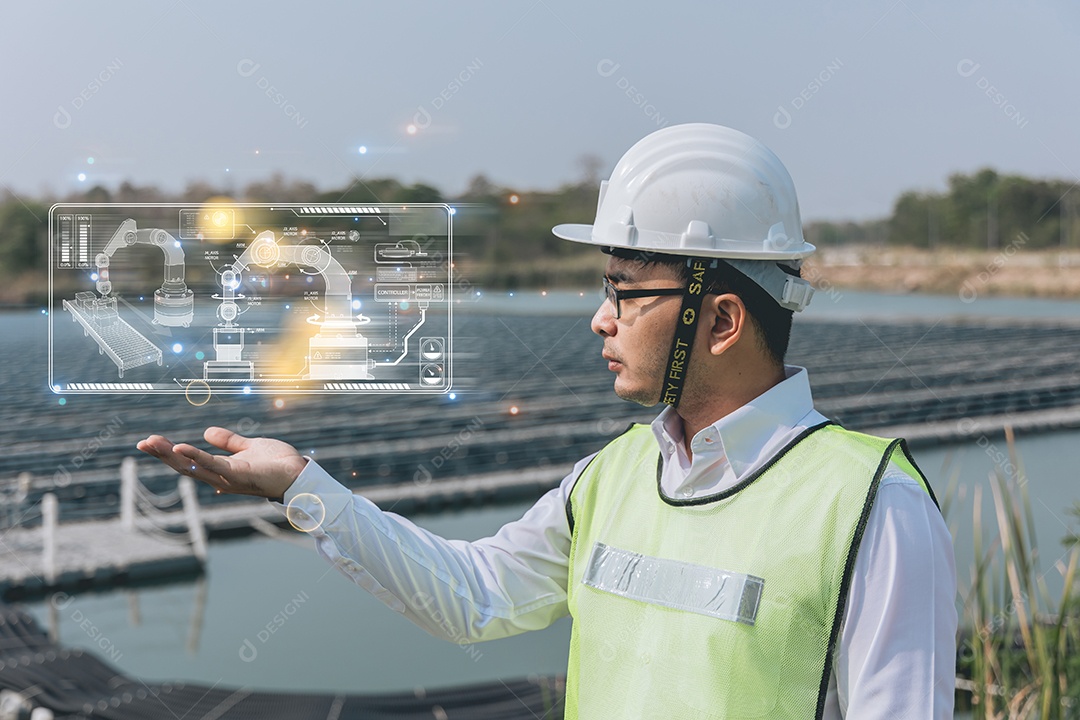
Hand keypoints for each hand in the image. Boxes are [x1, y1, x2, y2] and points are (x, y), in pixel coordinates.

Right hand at [136, 427, 307, 498]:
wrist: (299, 474)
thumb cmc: (277, 464)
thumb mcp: (248, 447)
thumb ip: (229, 441)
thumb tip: (206, 432)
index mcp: (221, 470)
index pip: (189, 461)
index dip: (169, 453)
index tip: (150, 442)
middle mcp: (220, 477)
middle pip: (185, 467)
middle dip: (163, 455)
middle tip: (142, 443)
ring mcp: (228, 478)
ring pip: (193, 468)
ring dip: (171, 455)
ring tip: (153, 443)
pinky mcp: (239, 475)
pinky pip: (213, 465)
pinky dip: (196, 457)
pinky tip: (180, 448)